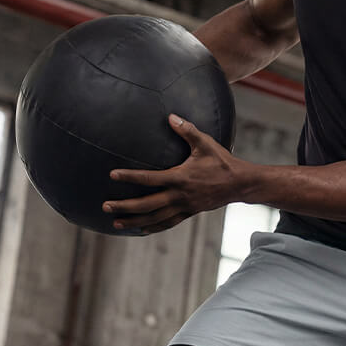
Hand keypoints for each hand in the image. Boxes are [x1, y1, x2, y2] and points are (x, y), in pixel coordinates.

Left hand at [103, 114, 244, 234]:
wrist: (240, 184)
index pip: (149, 179)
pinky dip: (152, 227)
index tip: (112, 175)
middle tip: (105, 206)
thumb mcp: (205, 143)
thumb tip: (170, 116)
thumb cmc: (222, 161)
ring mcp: (184, 207)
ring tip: (115, 223)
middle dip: (125, 206)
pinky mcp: (189, 213)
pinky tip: (140, 229)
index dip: (130, 177)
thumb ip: (187, 130)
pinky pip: (167, 223)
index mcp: (180, 178)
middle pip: (146, 204)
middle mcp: (179, 195)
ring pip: (154, 218)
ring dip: (134, 221)